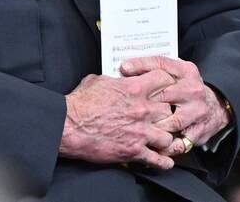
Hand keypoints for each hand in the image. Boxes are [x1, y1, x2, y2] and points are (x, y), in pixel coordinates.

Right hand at [58, 70, 179, 168]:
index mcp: (134, 89)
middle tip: (161, 116)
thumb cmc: (79, 104)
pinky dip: (163, 162)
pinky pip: (159, 160)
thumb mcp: (97, 81)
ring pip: (169, 137)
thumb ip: (114, 80)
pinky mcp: (134, 151)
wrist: (68, 126)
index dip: (166, 83)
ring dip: (165, 138)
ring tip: (161, 138)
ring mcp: (140, 132)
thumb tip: (118, 79)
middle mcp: (142, 110)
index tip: (164, 87)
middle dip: (166, 113)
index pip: (164, 80)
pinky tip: (164, 160)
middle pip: (170, 110)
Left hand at [121, 56, 230, 156]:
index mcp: (186, 71)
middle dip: (144, 102)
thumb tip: (125, 68)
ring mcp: (198, 111)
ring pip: (171, 122)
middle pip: (163, 95)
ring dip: (154, 127)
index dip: (140, 66)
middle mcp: (194, 90)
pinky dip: (165, 146)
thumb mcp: (173, 71)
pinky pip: (179, 142)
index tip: (124, 70)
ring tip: (137, 129)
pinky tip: (152, 146)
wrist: (215, 105)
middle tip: (126, 107)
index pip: (161, 65)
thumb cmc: (185, 88)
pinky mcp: (199, 131)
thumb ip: (149, 67)